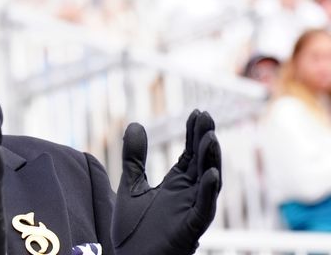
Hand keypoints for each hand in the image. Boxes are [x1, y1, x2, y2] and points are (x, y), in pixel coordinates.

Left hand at [112, 110, 221, 254]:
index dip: (194, 133)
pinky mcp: (190, 229)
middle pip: (202, 162)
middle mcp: (189, 195)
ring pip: (208, 183)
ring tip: (211, 137)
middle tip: (207, 116)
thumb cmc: (134, 229)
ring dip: (211, 160)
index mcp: (177, 184)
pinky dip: (209, 192)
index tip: (197, 112)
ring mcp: (191, 211)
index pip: (190, 153)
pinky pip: (204, 209)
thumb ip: (134, 158)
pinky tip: (210, 174)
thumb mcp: (130, 186)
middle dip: (205, 140)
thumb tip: (135, 124)